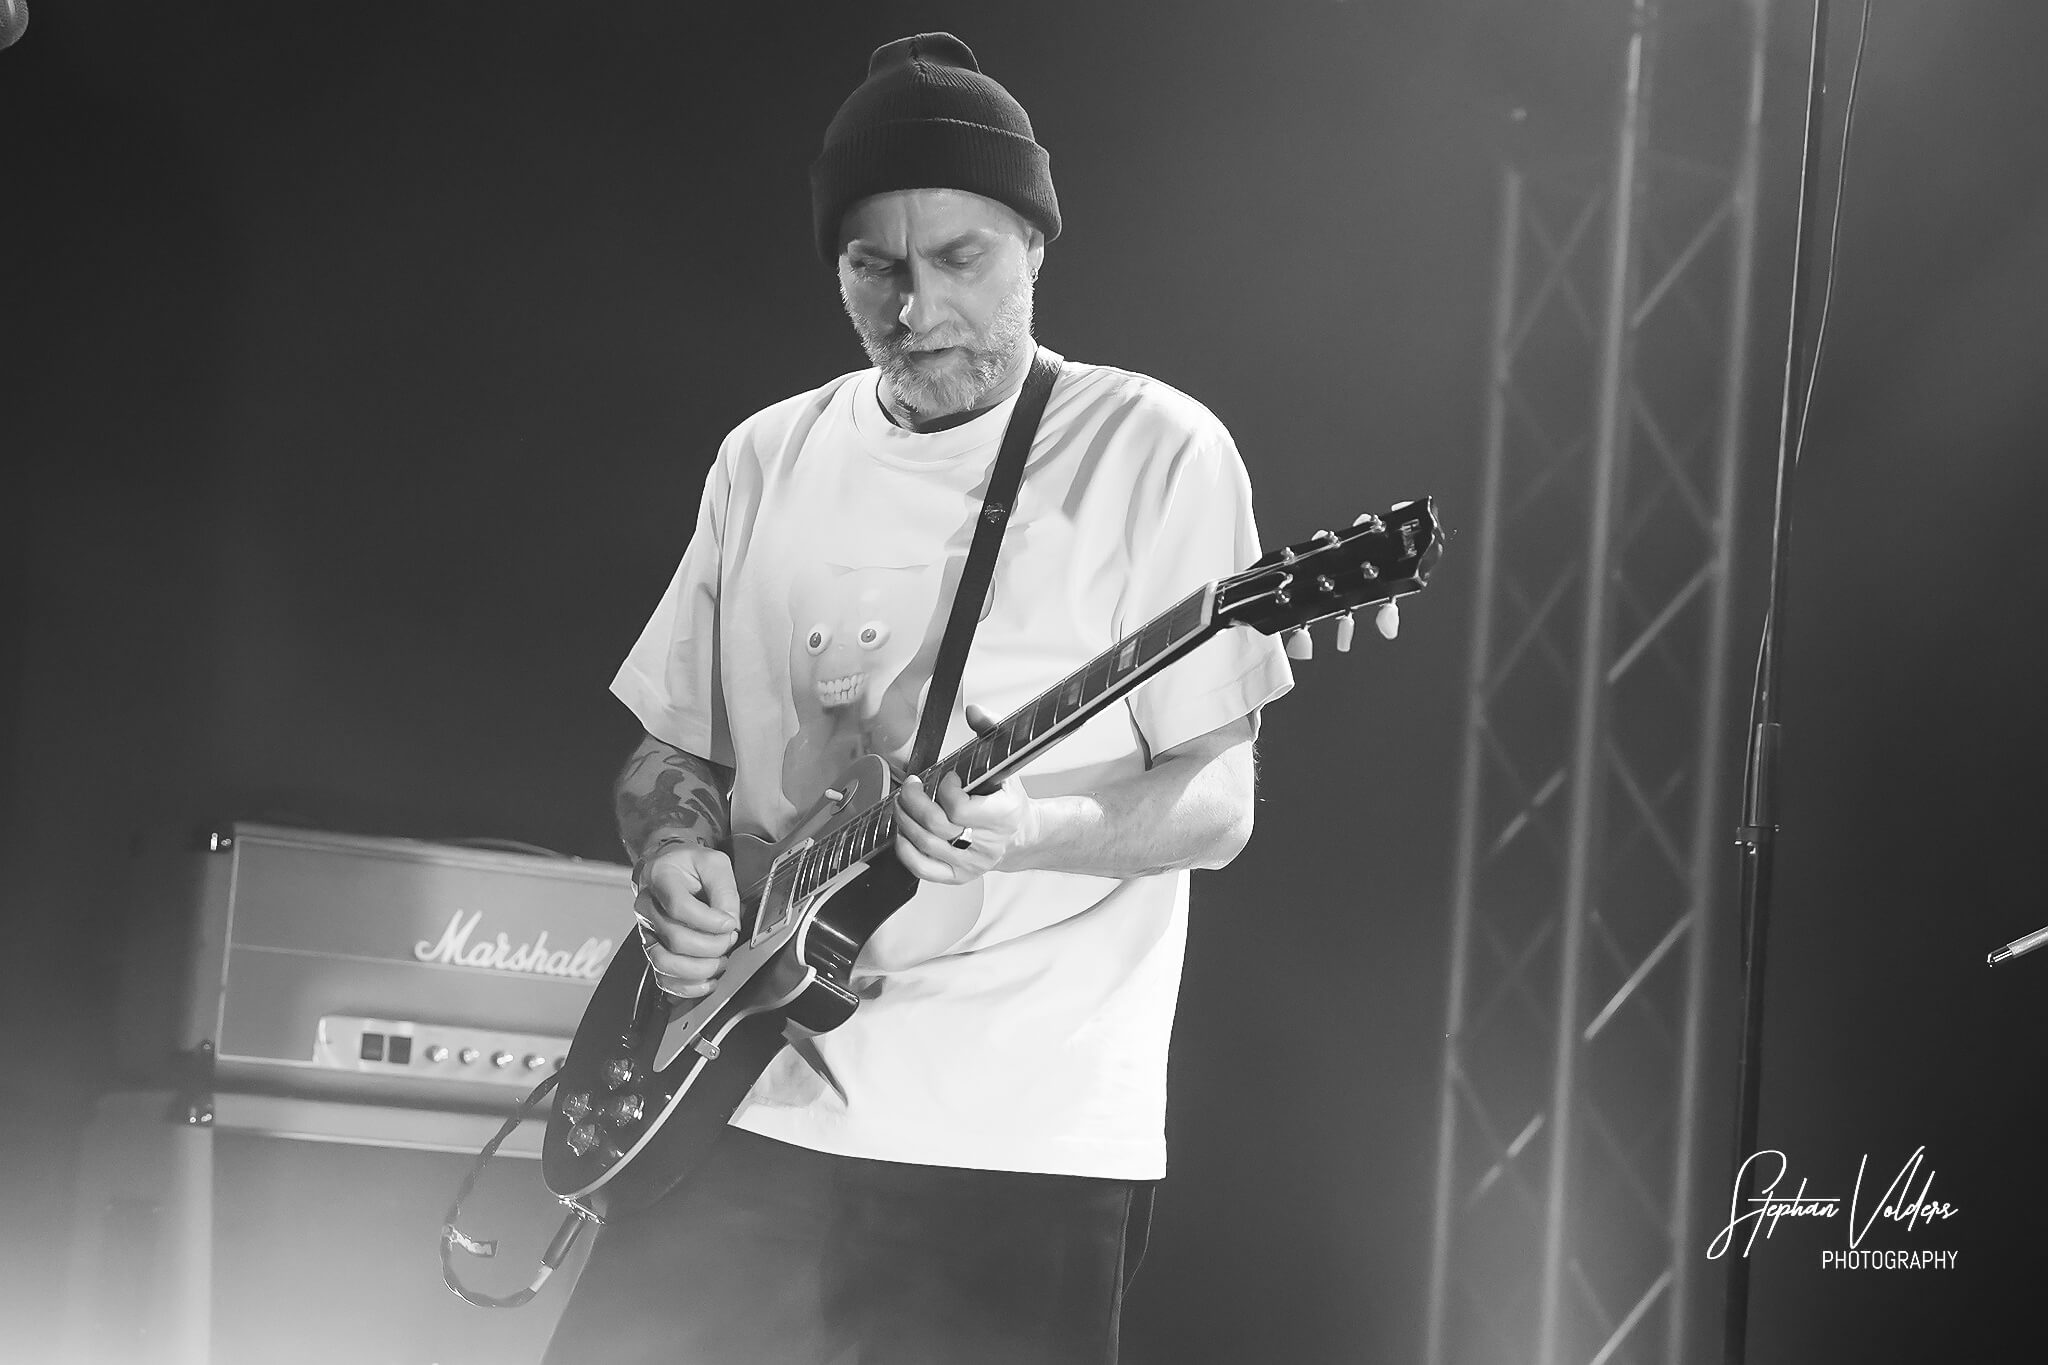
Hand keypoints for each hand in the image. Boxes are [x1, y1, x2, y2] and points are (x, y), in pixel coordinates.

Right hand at [634, 842, 741, 999]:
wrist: (668, 868)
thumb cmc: (691, 866)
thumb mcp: (714, 863)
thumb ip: (724, 890)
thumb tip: (729, 922)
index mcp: (660, 878)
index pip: (679, 906)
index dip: (708, 921)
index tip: (730, 923)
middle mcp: (647, 907)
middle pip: (675, 938)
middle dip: (710, 946)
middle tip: (729, 940)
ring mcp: (647, 931)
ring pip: (664, 962)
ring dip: (699, 969)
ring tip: (721, 961)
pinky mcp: (653, 950)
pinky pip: (662, 978)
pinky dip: (687, 986)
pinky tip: (708, 980)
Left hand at [893, 704, 1039, 884]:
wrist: (1022, 836)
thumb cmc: (1008, 799)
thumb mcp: (1006, 762)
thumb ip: (991, 732)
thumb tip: (974, 710)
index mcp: (1003, 815)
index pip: (960, 807)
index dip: (944, 789)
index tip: (946, 777)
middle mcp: (988, 843)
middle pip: (936, 826)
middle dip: (913, 802)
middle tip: (909, 786)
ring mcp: (972, 863)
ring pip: (925, 845)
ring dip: (905, 820)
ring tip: (902, 804)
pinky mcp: (959, 876)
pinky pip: (924, 870)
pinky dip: (906, 852)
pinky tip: (903, 834)